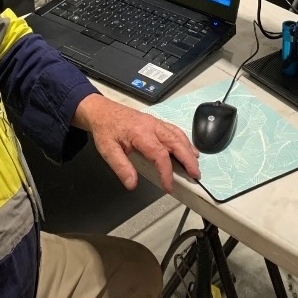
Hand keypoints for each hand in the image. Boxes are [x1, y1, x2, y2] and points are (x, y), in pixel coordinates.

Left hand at [72, 93, 199, 191]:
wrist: (102, 111)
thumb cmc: (106, 129)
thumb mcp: (107, 150)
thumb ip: (121, 167)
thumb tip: (132, 183)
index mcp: (140, 133)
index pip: (160, 154)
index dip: (166, 172)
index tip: (169, 186)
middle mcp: (152, 126)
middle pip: (176, 142)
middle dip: (188, 159)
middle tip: (195, 175)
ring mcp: (155, 122)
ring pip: (177, 135)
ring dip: (188, 149)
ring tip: (195, 164)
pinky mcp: (155, 122)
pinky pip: (174, 130)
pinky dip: (184, 140)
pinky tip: (188, 149)